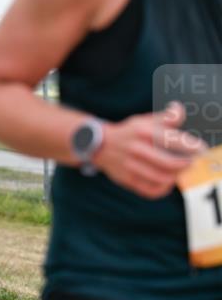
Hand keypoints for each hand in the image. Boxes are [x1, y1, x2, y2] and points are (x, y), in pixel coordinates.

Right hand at [92, 102, 207, 198]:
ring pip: (162, 178)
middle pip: (171, 163)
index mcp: (143, 132)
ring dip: (175, 176)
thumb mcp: (144, 120)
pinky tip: (166, 182)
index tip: (201, 150)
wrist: (98, 145)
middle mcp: (136, 149)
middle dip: (186, 164)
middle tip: (191, 162)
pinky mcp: (126, 179)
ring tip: (178, 171)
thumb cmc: (128, 133)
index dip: (193, 147)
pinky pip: (150, 190)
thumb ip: (165, 117)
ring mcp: (130, 166)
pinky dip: (163, 189)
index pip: (174, 140)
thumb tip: (179, 109)